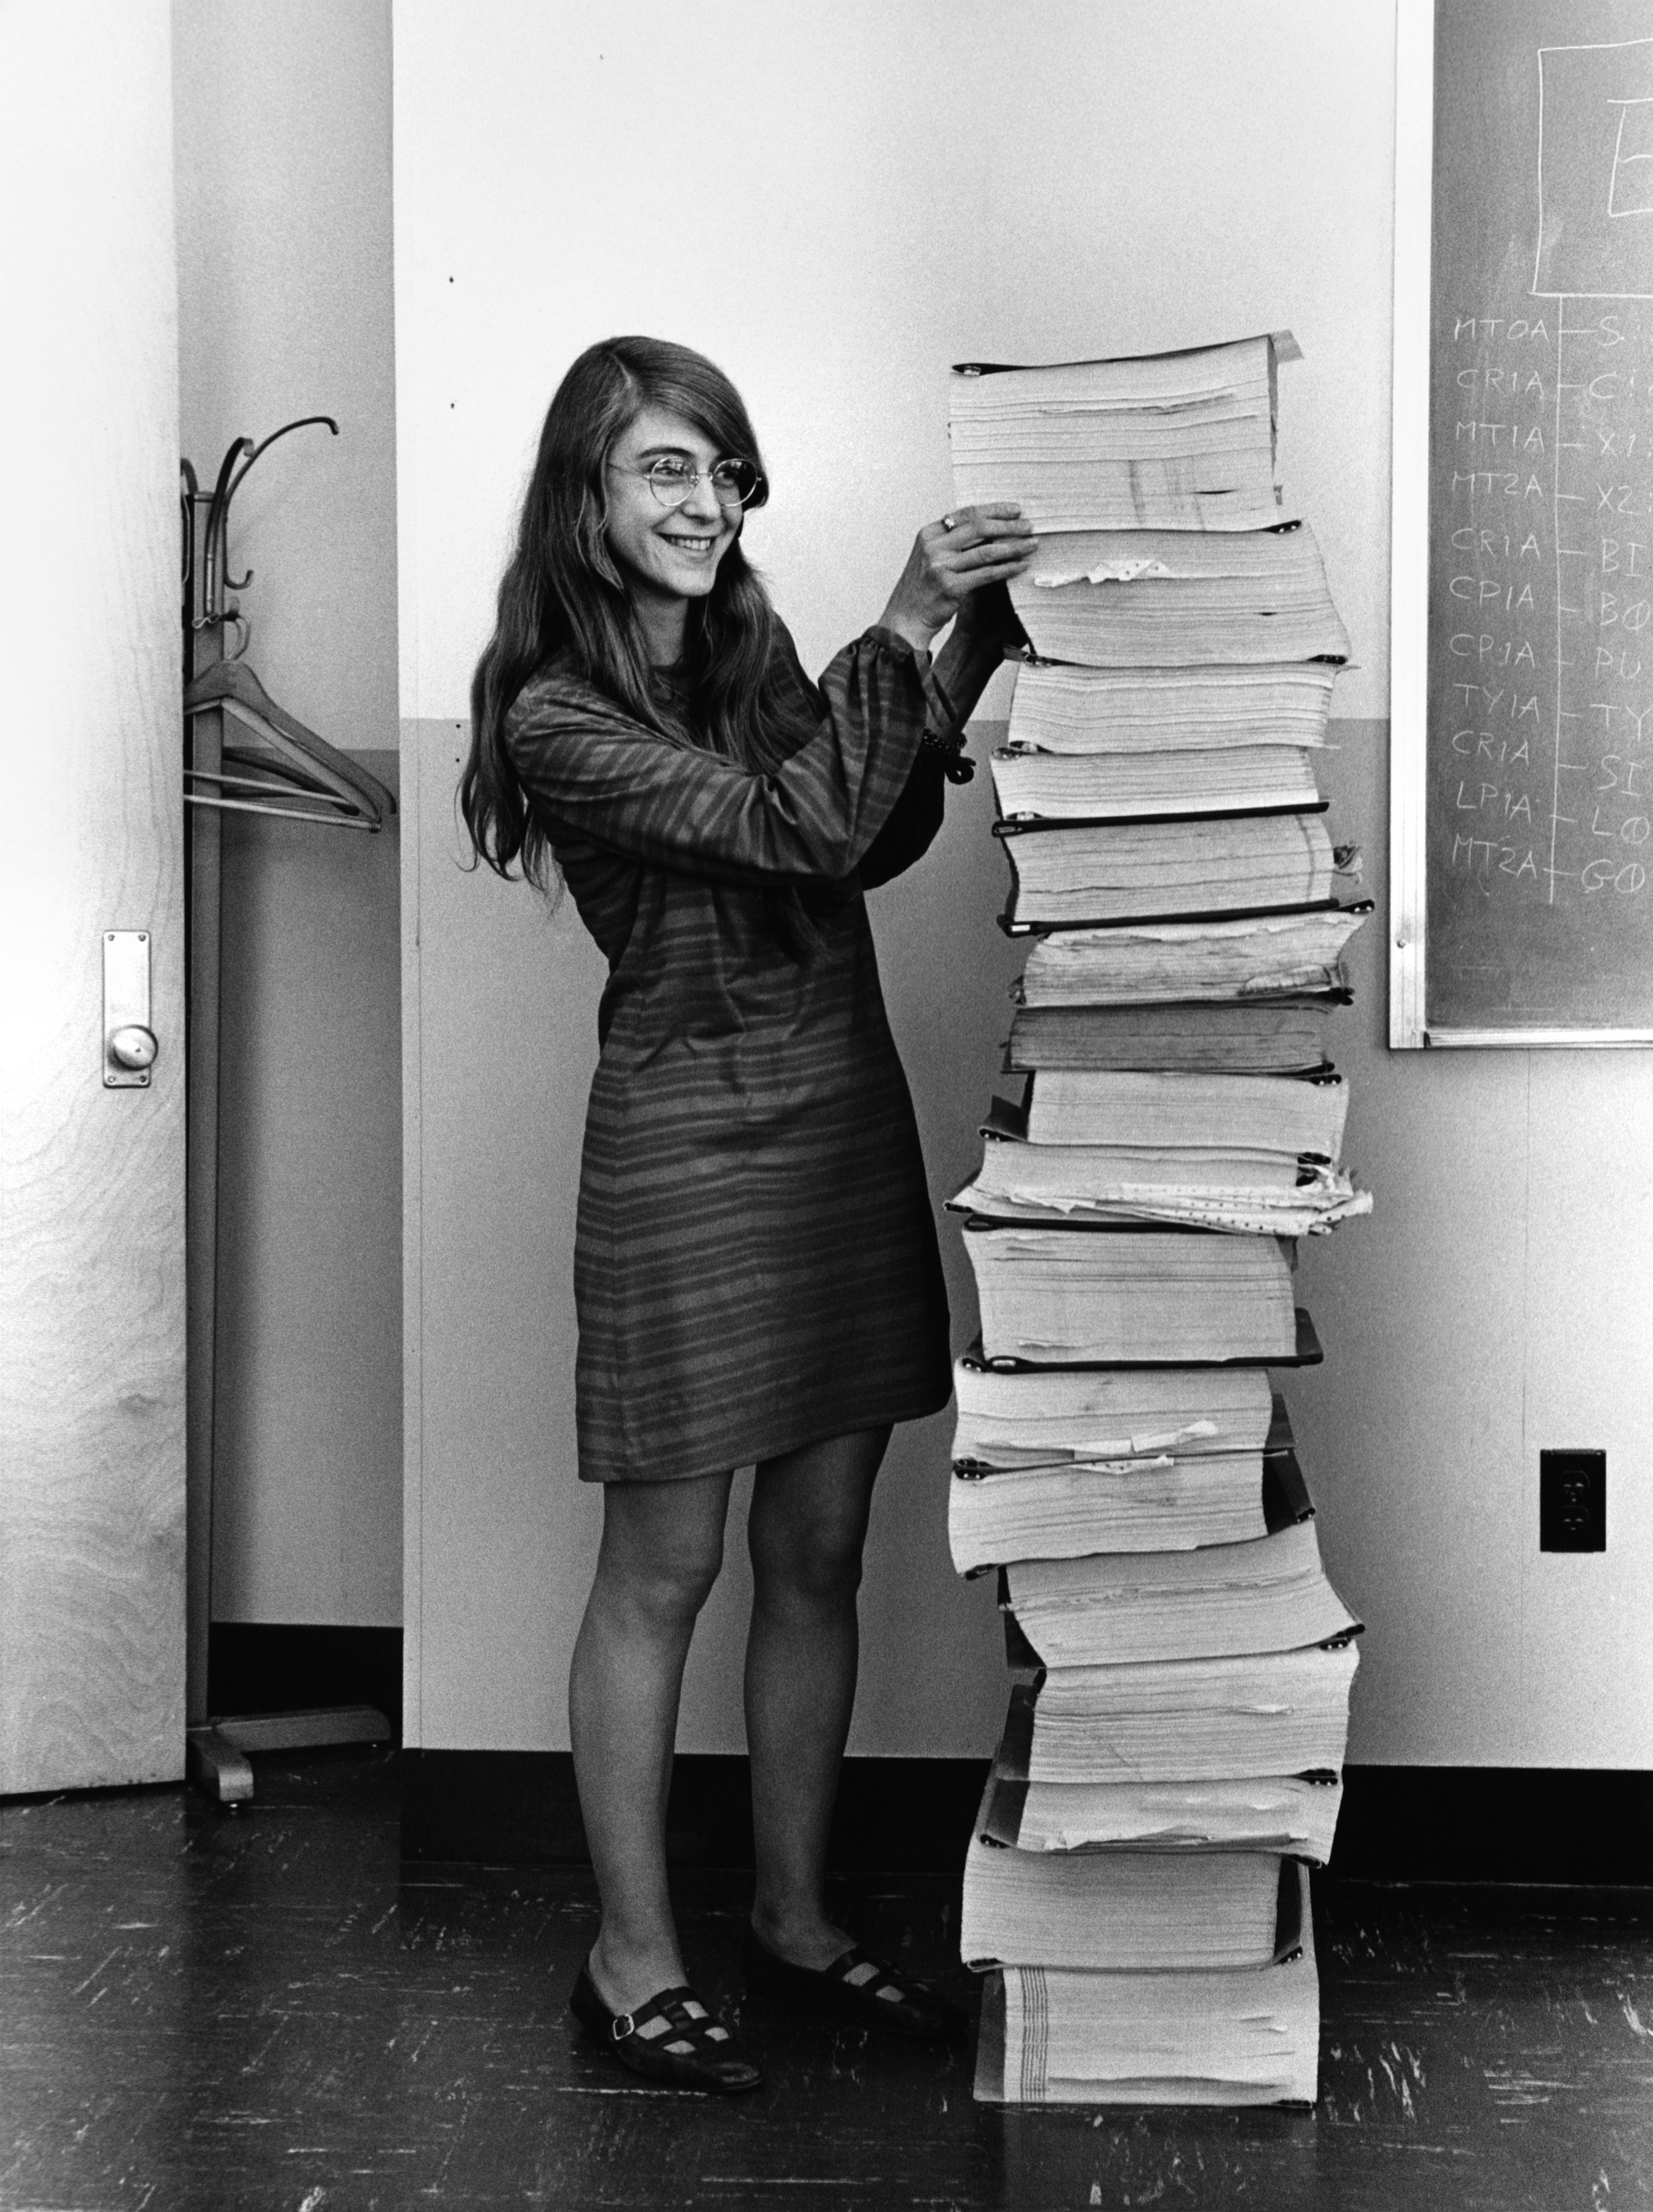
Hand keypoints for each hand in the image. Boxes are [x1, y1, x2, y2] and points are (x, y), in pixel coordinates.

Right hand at [877, 504, 1034, 655]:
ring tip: (1032, 544)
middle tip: (1029, 526)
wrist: (905, 620)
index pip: (967, 514)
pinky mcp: (951, 587)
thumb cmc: (922, 589)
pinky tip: (1021, 565)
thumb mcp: (932, 557)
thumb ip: (954, 541)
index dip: (994, 510)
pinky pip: (987, 574)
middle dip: (1008, 525)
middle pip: (979, 528)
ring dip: (1014, 546)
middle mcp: (934, 547)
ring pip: (987, 551)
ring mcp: (941, 567)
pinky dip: (1007, 568)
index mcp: (929, 534)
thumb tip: (991, 528)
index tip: (1015, 510)